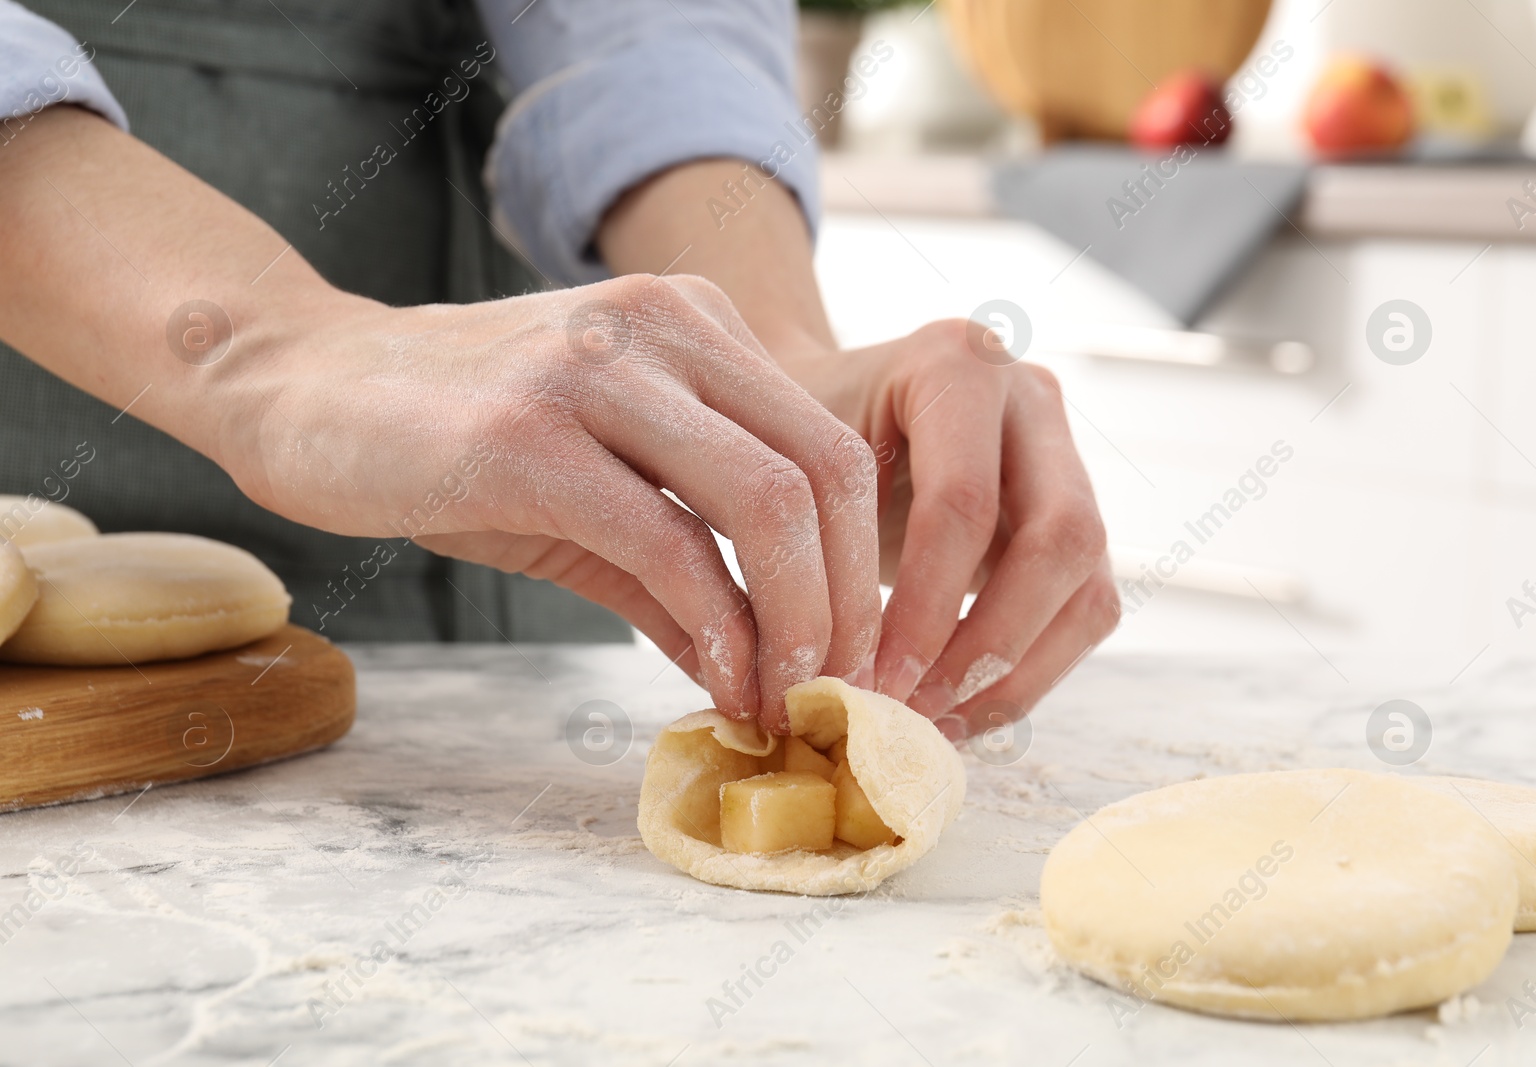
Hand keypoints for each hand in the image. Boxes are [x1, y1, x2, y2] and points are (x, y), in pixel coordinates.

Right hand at [219, 274, 881, 728]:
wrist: (297, 386)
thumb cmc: (447, 443)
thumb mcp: (590, 501)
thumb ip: (680, 578)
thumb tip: (759, 674)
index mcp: (693, 324)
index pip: (830, 447)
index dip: (862, 564)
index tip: (851, 660)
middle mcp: (662, 325)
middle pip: (824, 470)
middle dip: (850, 602)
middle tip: (838, 693)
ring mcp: (596, 369)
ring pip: (766, 500)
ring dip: (799, 622)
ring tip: (786, 698)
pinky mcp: (528, 434)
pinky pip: (666, 539)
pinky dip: (714, 625)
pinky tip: (716, 682)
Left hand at [783, 320, 1119, 738]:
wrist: (829, 410)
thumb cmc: (798, 436)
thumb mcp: (793, 460)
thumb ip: (819, 538)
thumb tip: (834, 675)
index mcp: (956, 363)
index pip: (963, 502)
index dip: (925, 606)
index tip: (875, 682)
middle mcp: (1031, 397)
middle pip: (1060, 540)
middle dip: (988, 644)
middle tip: (914, 708)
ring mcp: (1069, 459)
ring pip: (1088, 588)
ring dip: (1016, 673)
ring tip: (934, 722)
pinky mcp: (1078, 523)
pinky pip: (1084, 614)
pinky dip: (1026, 676)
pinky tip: (957, 710)